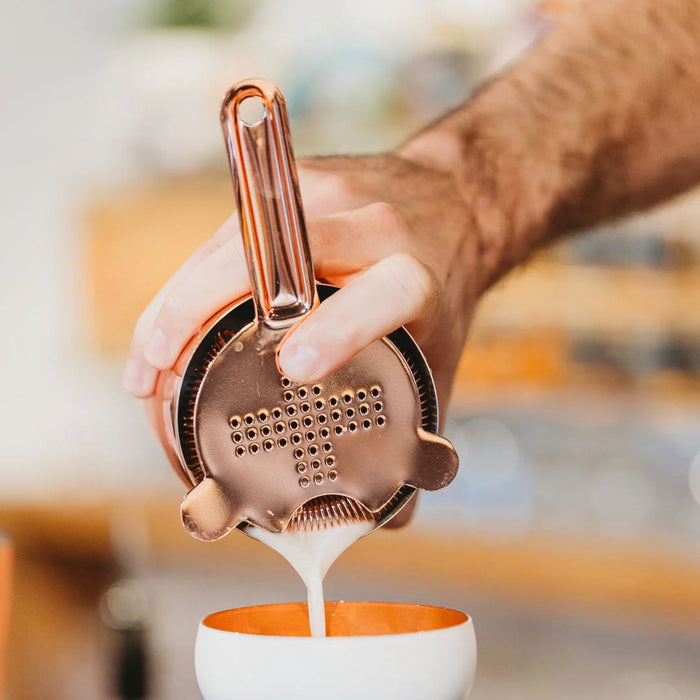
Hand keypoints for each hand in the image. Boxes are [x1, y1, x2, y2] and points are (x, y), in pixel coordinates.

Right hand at [123, 150, 499, 414]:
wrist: (454, 201)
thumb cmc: (444, 284)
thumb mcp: (444, 351)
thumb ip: (417, 425)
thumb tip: (389, 519)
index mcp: (417, 274)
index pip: (385, 292)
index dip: (338, 328)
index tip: (292, 368)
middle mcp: (369, 226)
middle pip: (276, 252)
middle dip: (202, 304)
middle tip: (159, 370)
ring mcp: (326, 197)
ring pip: (232, 242)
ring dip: (175, 299)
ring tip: (146, 364)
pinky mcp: (294, 184)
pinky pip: (227, 235)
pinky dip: (187, 280)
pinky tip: (166, 320)